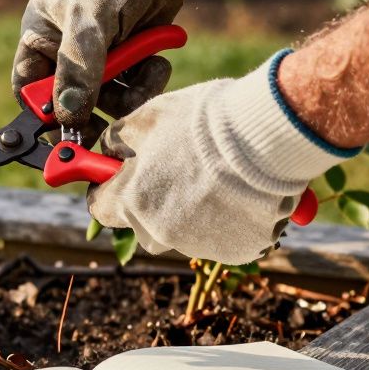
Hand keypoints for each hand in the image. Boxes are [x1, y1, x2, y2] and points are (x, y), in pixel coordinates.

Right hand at [12, 0, 215, 137]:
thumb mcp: (89, 21)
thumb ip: (77, 68)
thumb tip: (68, 115)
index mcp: (40, 40)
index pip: (29, 89)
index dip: (43, 113)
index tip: (64, 132)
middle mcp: (65, 53)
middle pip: (70, 103)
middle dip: (93, 114)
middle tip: (106, 132)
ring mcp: (98, 60)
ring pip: (107, 102)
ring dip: (129, 98)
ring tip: (147, 77)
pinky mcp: (130, 62)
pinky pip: (134, 91)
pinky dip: (148, 83)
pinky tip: (156, 63)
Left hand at [87, 51, 358, 263]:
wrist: (268, 138)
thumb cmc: (203, 122)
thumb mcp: (147, 117)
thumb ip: (118, 140)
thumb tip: (108, 151)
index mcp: (132, 202)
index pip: (100, 208)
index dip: (105, 190)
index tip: (114, 178)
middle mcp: (159, 232)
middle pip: (140, 225)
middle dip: (147, 203)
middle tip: (172, 171)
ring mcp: (198, 245)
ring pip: (180, 233)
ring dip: (187, 212)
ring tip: (213, 176)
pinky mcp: (234, 251)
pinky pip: (219, 239)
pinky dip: (223, 221)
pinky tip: (238, 192)